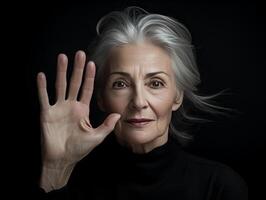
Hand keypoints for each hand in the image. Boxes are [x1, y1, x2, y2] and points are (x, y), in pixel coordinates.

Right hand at [37, 51, 119, 168]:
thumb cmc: (78, 149)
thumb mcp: (96, 137)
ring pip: (60, 86)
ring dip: (61, 72)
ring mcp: (58, 108)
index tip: (92, 64)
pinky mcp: (47, 113)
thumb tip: (117, 114)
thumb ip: (106, 126)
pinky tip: (42, 76)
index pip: (87, 89)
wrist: (62, 159)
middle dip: (77, 68)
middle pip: (74, 83)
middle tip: (80, 54)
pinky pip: (44, 98)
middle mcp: (71, 105)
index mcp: (82, 109)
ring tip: (62, 57)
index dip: (89, 77)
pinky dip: (42, 87)